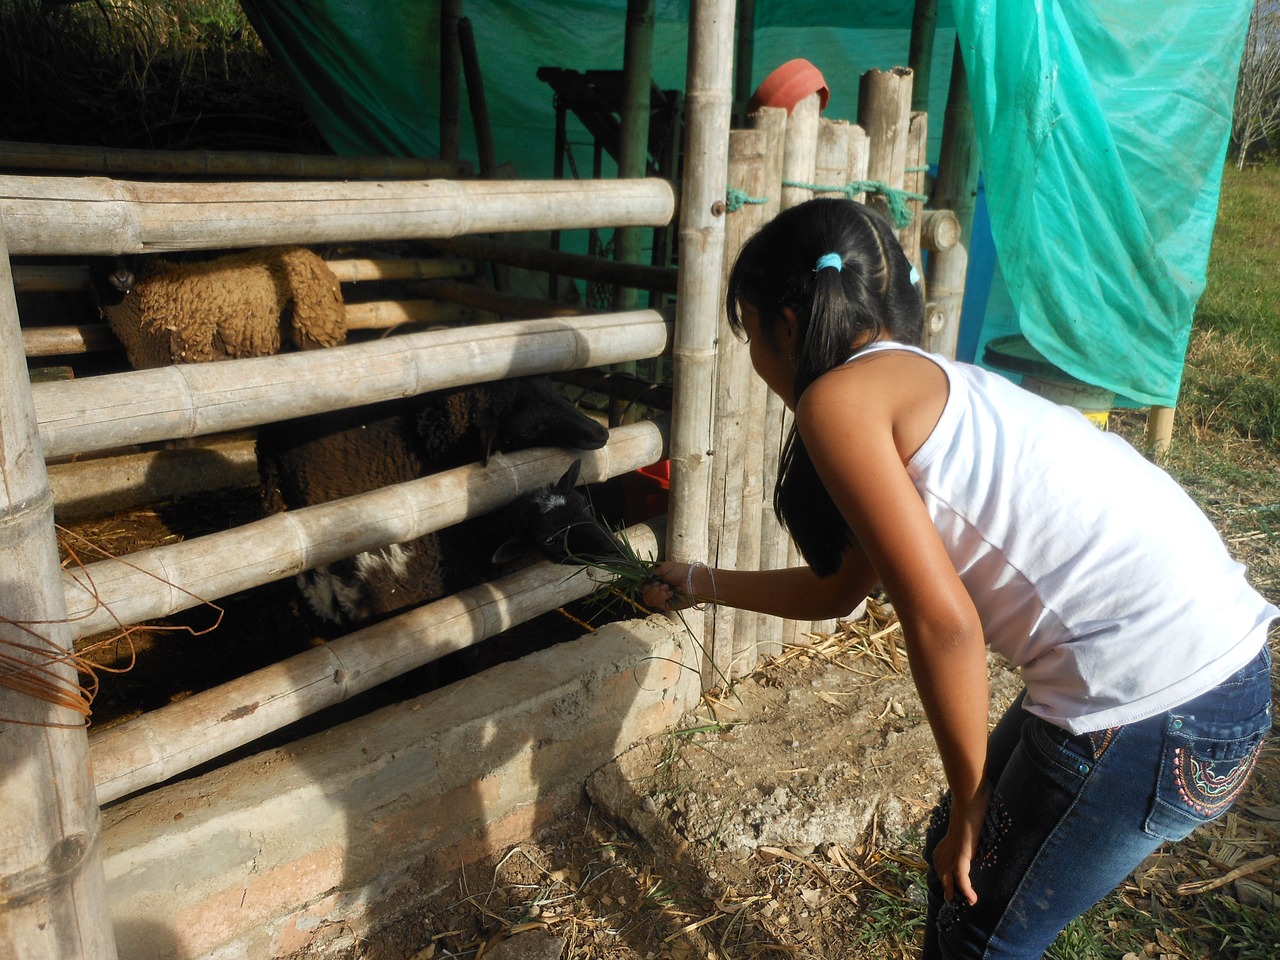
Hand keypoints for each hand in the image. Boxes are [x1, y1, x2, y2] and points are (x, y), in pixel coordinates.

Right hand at [641, 562, 693, 610]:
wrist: (693, 581)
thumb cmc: (681, 571)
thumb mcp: (663, 568)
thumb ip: (651, 575)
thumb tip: (641, 582)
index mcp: (657, 580)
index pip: (643, 585)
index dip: (643, 583)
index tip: (648, 580)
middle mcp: (658, 590)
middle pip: (643, 593)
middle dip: (651, 588)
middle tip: (661, 584)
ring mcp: (661, 598)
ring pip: (647, 599)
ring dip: (656, 592)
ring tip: (667, 588)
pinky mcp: (666, 606)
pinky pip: (655, 603)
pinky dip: (661, 596)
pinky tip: (670, 593)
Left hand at [931, 781, 990, 905]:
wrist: (971, 791)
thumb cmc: (975, 795)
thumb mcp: (976, 808)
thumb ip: (978, 814)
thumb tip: (987, 805)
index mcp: (951, 833)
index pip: (941, 853)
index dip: (942, 865)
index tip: (946, 875)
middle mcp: (950, 841)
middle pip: (942, 865)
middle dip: (944, 881)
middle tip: (948, 896)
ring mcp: (955, 847)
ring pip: (948, 873)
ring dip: (952, 889)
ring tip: (958, 901)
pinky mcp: (962, 850)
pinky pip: (961, 874)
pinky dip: (965, 888)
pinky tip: (971, 899)